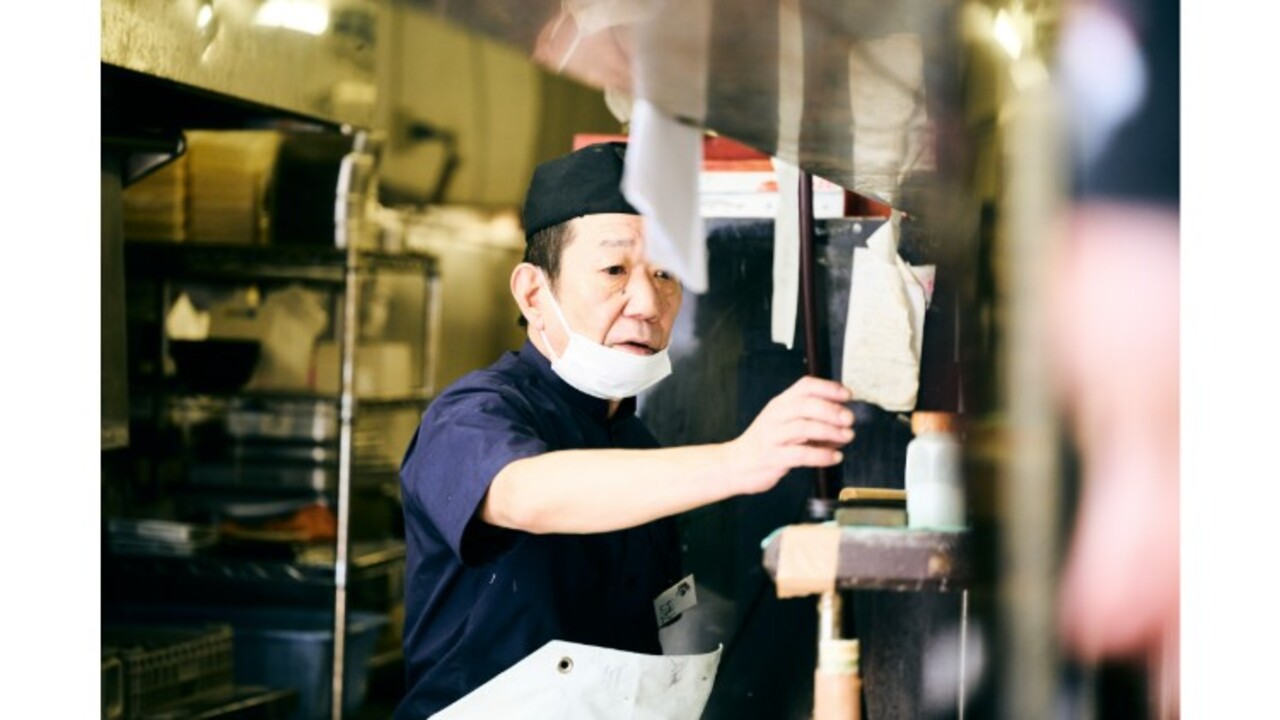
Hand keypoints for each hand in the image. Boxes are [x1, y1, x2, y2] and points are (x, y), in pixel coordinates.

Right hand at [724, 376, 854, 494]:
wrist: (736, 464)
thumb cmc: (766, 444)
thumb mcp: (785, 425)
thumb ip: (812, 422)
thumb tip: (844, 426)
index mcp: (780, 404)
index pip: (804, 386)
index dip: (828, 387)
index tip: (847, 394)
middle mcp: (775, 416)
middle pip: (805, 404)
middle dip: (831, 410)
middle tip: (849, 419)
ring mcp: (772, 436)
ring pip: (804, 427)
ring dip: (830, 431)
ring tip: (846, 437)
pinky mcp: (773, 457)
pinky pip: (801, 454)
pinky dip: (821, 455)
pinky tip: (834, 457)